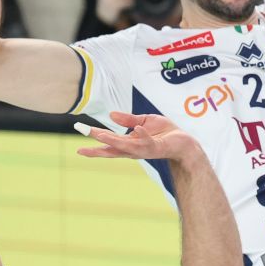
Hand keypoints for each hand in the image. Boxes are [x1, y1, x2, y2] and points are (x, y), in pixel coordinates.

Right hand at [76, 112, 199, 161]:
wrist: (185, 143)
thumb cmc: (165, 132)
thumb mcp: (145, 121)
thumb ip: (128, 119)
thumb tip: (111, 115)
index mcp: (129, 143)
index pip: (109, 142)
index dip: (95, 139)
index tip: (80, 137)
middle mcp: (134, 149)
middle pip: (112, 149)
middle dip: (97, 148)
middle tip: (81, 148)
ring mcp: (144, 149)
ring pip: (125, 146)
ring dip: (112, 141)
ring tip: (99, 135)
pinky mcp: (156, 147)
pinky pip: (148, 141)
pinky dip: (142, 135)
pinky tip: (136, 128)